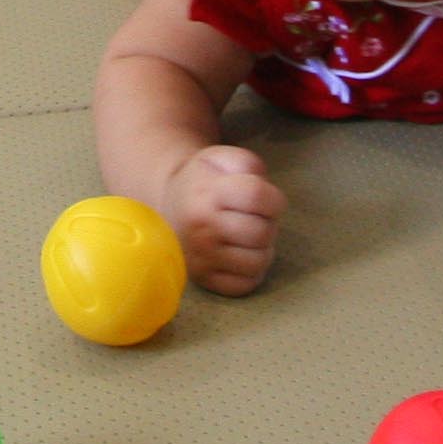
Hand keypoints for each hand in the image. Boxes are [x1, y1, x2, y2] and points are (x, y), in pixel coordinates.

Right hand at [161, 144, 286, 293]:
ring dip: (262, 248)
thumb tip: (263, 189)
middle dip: (268, 223)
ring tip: (248, 236)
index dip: (273, 198)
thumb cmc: (204, 181)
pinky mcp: (204, 280)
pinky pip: (246, 284)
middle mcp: (201, 229)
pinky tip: (241, 254)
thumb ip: (247, 164)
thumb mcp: (221, 159)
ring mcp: (202, 258)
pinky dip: (252, 271)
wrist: (169, 204)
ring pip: (259, 262)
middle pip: (262, 232)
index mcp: (206, 194)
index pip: (258, 197)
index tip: (266, 199)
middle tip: (255, 217)